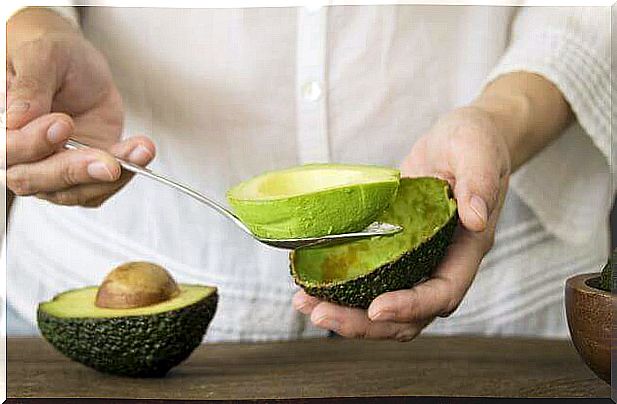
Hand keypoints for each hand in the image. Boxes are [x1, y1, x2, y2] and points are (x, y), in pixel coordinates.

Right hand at [5, 10, 154, 206]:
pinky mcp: (84, 173)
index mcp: (2, 127)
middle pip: (35, 180)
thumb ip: (29, 87)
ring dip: (107, 177)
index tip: (63, 124)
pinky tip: (140, 152)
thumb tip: (17, 118)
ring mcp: (53, 169)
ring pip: (72, 192)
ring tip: (137, 153)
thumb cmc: (53, 57)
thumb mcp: (43, 57)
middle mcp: (22, 156)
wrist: (78, 66)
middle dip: (72, 171)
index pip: (7, 151)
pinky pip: (100, 188)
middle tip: (106, 161)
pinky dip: (125, 173)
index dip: (33, 143)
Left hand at [293, 106, 510, 340]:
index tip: (376, 308)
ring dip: (345, 312)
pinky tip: (310, 281)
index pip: (443, 293)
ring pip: (384, 304)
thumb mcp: (479, 152)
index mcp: (466, 249)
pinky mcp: (394, 250)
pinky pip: (370, 279)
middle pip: (408, 316)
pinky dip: (341, 286)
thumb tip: (476, 217)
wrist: (461, 140)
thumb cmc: (475, 142)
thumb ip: (480, 182)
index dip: (411, 307)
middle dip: (363, 322)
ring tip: (304, 303)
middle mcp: (441, 263)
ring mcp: (416, 260)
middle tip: (318, 313)